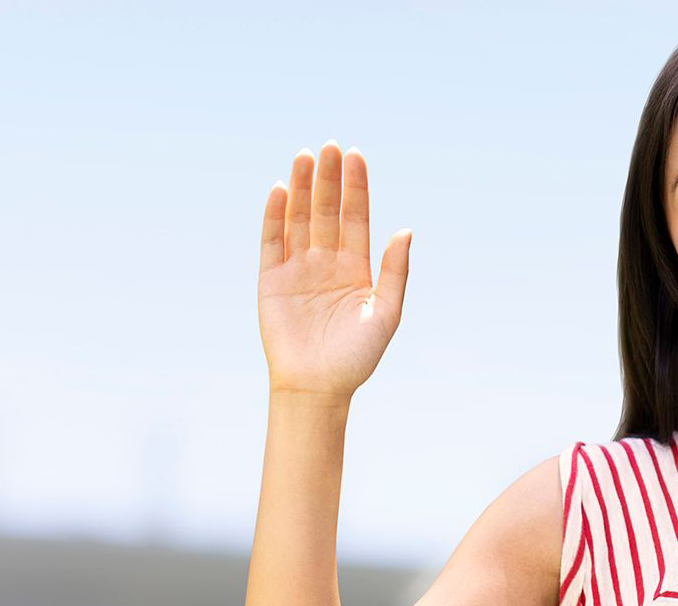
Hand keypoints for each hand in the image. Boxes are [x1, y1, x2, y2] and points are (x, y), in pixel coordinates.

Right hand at [257, 140, 411, 397]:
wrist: (317, 388)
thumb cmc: (356, 357)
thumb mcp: (386, 313)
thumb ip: (395, 272)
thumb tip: (406, 231)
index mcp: (356, 269)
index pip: (356, 219)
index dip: (357, 188)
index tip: (356, 156)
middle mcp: (327, 264)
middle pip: (327, 212)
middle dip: (330, 180)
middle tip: (331, 146)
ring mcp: (298, 270)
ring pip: (300, 219)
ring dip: (303, 189)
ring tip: (306, 156)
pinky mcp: (271, 281)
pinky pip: (272, 242)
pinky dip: (275, 216)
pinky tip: (282, 190)